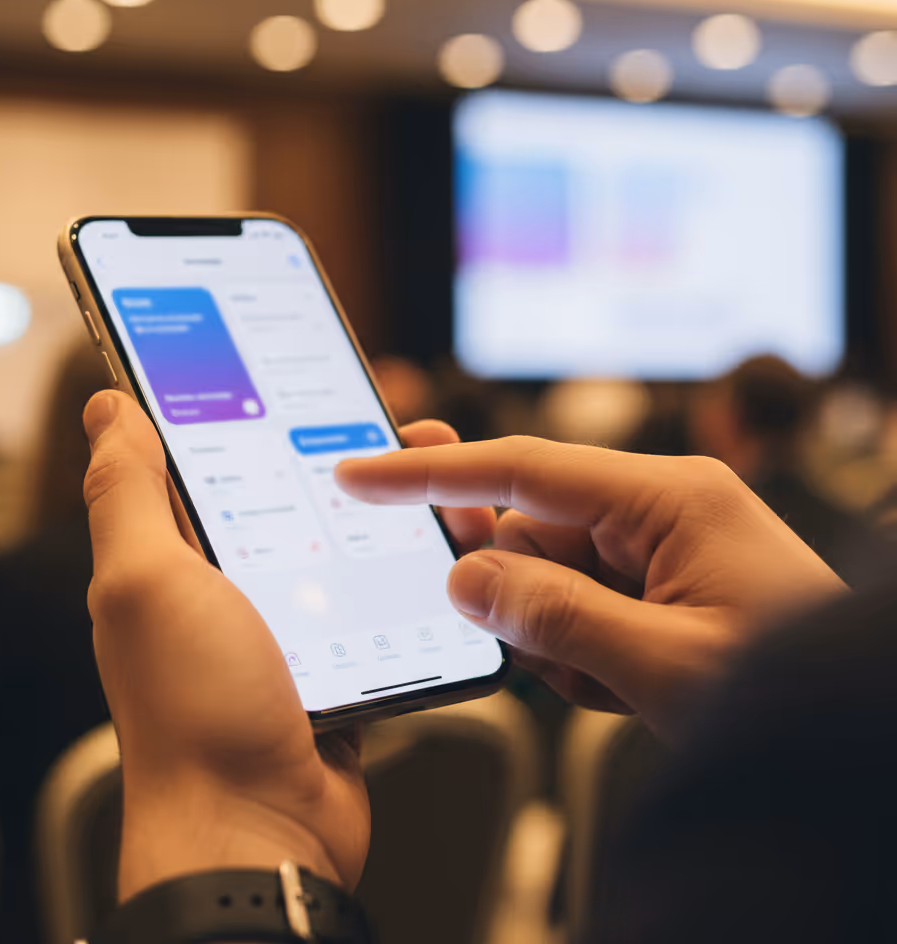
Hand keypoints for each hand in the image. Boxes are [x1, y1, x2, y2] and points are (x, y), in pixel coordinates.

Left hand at [81, 394, 487, 898]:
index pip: (205, 459)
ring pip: (337, 543)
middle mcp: (224, 588)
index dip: (243, 410)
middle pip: (287, 494)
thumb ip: (128, 493)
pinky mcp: (332, 661)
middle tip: (389, 420)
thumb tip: (108, 410)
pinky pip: (369, 600)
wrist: (261, 830)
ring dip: (381, 512)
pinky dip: (399, 574)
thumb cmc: (195, 713)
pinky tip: (433, 548)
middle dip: (337, 454)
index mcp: (171, 559)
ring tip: (428, 475)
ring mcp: (283, 626)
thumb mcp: (147, 581)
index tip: (289, 369)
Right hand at [336, 437, 846, 739]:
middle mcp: (657, 512)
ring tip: (617, 682)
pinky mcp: (653, 588)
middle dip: (518, 595)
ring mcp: (655, 551)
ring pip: (546, 581)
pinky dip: (577, 655)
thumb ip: (556, 619)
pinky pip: (574, 609)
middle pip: (530, 532)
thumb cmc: (799, 690)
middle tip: (551, 643)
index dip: (432, 473)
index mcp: (667, 499)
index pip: (524, 470)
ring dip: (557, 642)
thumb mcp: (668, 666)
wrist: (859, 740)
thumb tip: (469, 579)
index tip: (364, 472)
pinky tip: (624, 685)